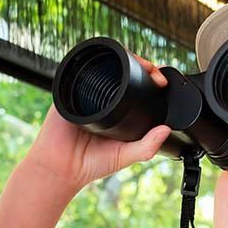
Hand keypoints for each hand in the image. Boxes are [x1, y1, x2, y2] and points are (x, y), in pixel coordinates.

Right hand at [24, 55, 171, 189]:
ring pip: (105, 67)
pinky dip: (92, 61)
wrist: (61, 168)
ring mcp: (85, 94)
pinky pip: (79, 71)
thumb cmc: (91, 164)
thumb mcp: (125, 156)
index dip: (151, 80)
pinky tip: (108, 60)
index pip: (138, 88)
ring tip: (137, 63)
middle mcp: (104, 101)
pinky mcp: (68, 92)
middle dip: (141, 65)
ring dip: (122, 59)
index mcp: (119, 112)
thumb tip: (166, 130)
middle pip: (124, 73)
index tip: (162, 81)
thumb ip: (146, 147)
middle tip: (154, 72)